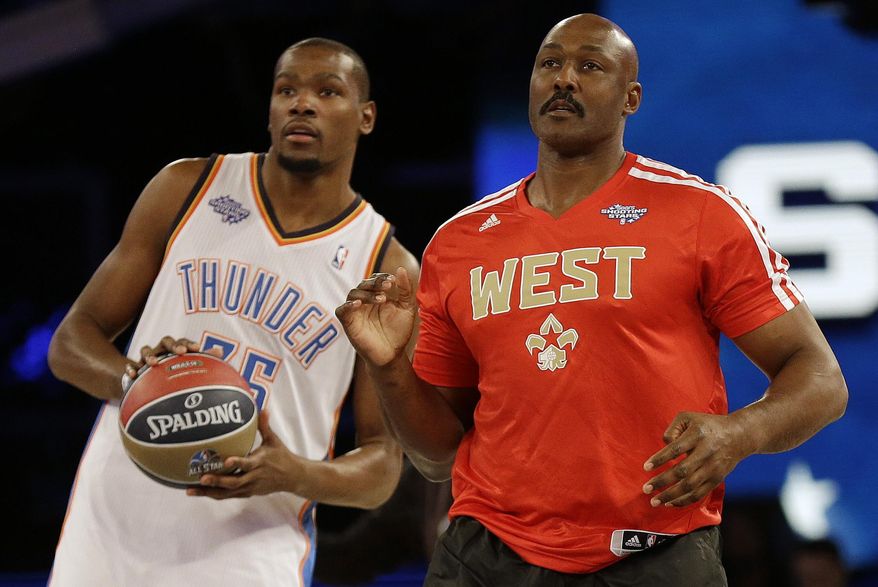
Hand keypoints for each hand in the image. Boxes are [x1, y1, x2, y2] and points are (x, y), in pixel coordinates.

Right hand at [126, 336, 221, 378]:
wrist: (153, 384)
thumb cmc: (176, 373)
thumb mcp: (190, 367)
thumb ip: (205, 359)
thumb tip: (219, 351)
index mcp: (176, 348)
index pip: (183, 341)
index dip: (190, 343)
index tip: (198, 348)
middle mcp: (162, 350)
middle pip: (166, 341)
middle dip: (173, 345)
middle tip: (181, 352)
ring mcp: (147, 358)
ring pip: (145, 350)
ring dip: (149, 354)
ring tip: (153, 363)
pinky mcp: (135, 368)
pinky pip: (130, 366)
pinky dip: (130, 368)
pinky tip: (132, 375)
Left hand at [186, 410, 303, 498]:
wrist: (292, 477)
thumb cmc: (281, 456)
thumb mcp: (273, 440)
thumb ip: (264, 425)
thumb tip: (262, 408)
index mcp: (260, 462)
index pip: (247, 464)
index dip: (237, 463)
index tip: (226, 461)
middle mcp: (253, 476)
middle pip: (233, 482)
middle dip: (217, 481)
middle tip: (201, 477)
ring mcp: (249, 487)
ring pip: (227, 493)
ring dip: (209, 492)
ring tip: (190, 490)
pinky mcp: (247, 493)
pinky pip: (228, 496)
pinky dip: (214, 494)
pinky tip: (200, 492)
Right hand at [335, 267, 415, 365]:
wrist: (392, 354)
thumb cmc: (398, 332)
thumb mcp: (406, 308)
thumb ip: (405, 290)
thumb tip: (401, 269)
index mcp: (377, 295)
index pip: (375, 280)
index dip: (382, 278)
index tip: (393, 281)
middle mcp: (365, 301)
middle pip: (363, 284)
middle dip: (375, 283)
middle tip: (388, 287)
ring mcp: (355, 312)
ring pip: (353, 294)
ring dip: (367, 294)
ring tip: (382, 299)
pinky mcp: (348, 323)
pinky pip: (341, 310)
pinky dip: (348, 305)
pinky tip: (359, 304)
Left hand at [642, 412, 749, 506]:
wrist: (739, 435)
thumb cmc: (707, 425)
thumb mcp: (688, 418)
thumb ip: (672, 429)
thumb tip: (664, 446)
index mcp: (697, 435)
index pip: (675, 449)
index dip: (660, 459)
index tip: (646, 467)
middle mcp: (706, 452)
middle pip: (682, 471)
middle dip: (662, 482)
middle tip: (645, 489)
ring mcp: (713, 468)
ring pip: (690, 486)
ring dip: (670, 496)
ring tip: (654, 501)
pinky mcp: (717, 479)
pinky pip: (700, 494)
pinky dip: (684, 500)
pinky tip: (670, 503)